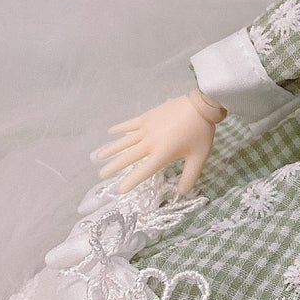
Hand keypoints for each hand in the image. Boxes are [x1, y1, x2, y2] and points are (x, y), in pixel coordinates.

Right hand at [93, 91, 223, 194]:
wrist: (201, 106)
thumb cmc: (201, 133)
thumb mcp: (199, 158)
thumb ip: (189, 176)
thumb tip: (182, 193)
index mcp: (162, 154)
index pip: (143, 172)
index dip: (131, 181)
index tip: (119, 190)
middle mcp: (150, 143)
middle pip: (128, 157)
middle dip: (114, 167)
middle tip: (101, 175)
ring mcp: (146, 128)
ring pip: (125, 141)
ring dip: (111, 149)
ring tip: (98, 156)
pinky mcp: (147, 117)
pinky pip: (130, 124)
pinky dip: (120, 128)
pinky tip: (110, 132)